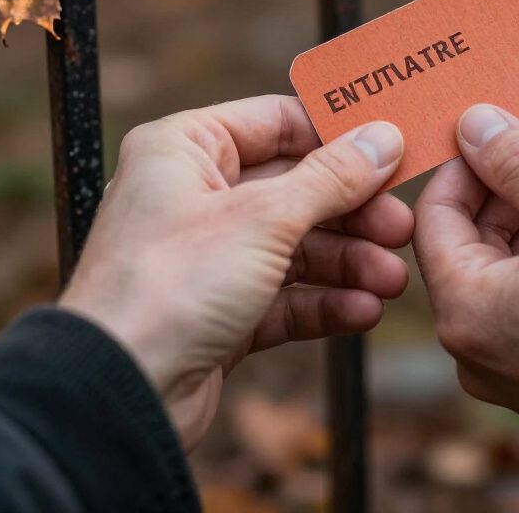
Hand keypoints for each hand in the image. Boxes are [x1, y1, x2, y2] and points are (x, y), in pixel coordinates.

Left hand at [59, 95, 411, 448]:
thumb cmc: (171, 286)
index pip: (278, 121)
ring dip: (349, 261)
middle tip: (401, 227)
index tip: (392, 149)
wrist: (118, 398)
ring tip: (392, 280)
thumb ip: (332, 176)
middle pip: (297, 187)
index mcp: (187, 148)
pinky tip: (363, 310)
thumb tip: (384, 138)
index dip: (337, 135)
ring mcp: (207, 254)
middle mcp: (195, 194)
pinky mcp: (219, 310)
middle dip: (354, 212)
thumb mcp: (265, 218)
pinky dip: (325, 300)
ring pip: (297, 244)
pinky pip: (284, 293)